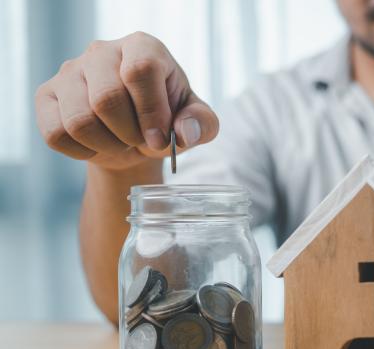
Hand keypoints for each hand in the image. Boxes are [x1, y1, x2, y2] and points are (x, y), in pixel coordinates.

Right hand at [34, 31, 218, 169]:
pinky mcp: (46, 96)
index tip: (160, 139)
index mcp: (142, 47)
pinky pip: (56, 134)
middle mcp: (102, 51)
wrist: (132, 137)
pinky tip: (97, 144)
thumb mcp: (195, 121)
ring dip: (107, 145)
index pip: (140, 70)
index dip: (152, 112)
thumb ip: (202, 124)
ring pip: (79, 121)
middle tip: (141, 141)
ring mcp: (69, 72)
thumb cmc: (166, 121)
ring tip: (121, 142)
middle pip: (107, 98)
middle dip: (130, 133)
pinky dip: (82, 151)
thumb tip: (184, 132)